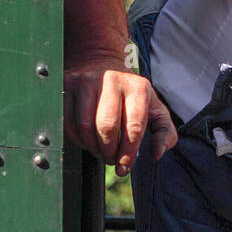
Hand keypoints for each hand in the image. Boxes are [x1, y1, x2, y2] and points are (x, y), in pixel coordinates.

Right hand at [64, 54, 177, 175]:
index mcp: (138, 87)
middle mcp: (111, 80)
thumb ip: (164, 132)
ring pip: (85, 126)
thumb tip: (157, 154)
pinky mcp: (66, 85)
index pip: (134, 126)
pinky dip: (76, 139)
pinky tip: (86, 140)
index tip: (124, 167)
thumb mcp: (154, 109)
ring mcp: (86, 80)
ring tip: (100, 151)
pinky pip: (67, 121)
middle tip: (111, 159)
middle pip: (107, 127)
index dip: (128, 152)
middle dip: (109, 151)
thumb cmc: (131, 95)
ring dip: (92, 147)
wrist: (101, 64)